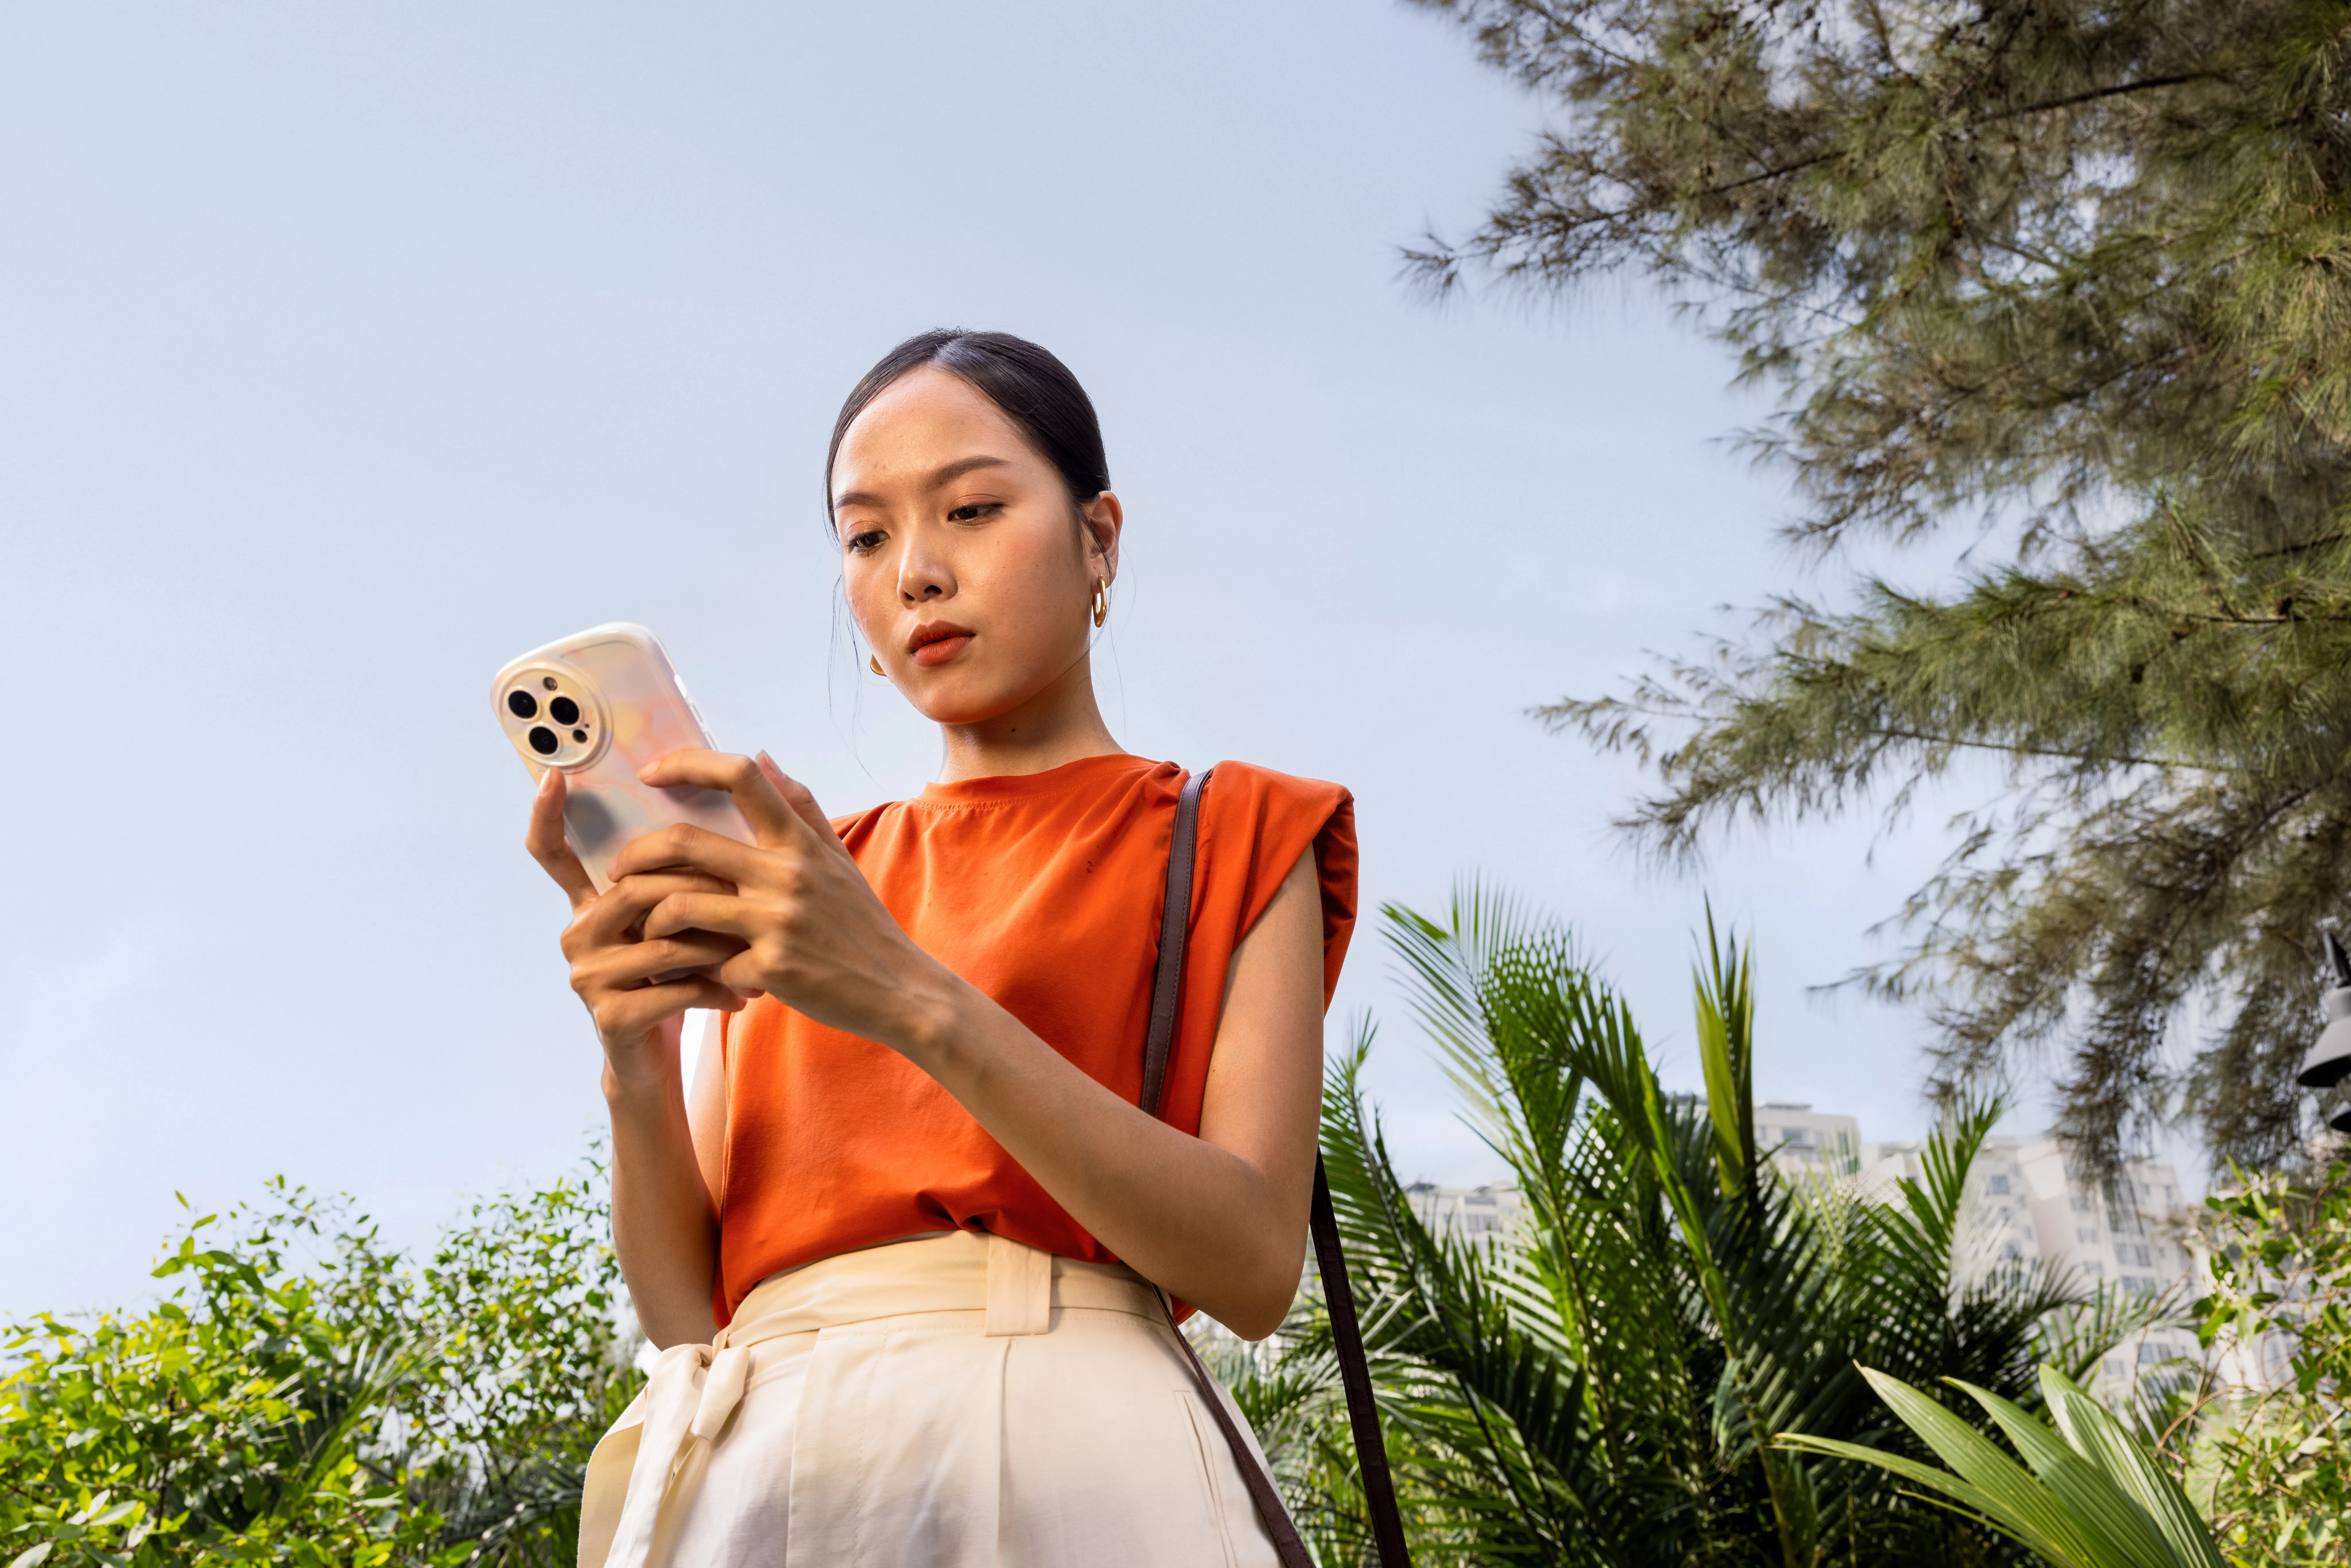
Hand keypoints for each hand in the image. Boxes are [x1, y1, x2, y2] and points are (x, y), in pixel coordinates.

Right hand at [526, 767, 748, 1088]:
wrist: (656, 1059)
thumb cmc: (674, 979)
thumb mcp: (676, 924)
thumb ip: (681, 876)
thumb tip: (704, 803)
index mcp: (590, 905)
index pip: (552, 853)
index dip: (546, 815)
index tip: (554, 774)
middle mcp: (577, 934)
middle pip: (638, 888)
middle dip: (702, 893)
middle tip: (749, 908)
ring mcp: (587, 976)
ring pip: (666, 939)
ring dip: (721, 945)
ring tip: (757, 955)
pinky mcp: (610, 1015)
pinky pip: (674, 988)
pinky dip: (718, 989)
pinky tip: (743, 995)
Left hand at [613, 750, 963, 1051]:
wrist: (899, 991)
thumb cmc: (861, 924)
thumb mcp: (836, 859)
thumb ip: (799, 806)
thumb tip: (763, 757)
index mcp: (799, 842)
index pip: (741, 775)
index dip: (688, 763)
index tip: (652, 771)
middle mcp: (787, 874)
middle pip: (685, 843)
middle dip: (636, 855)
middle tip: (619, 869)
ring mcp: (778, 923)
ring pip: (680, 906)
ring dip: (651, 917)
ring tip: (645, 926)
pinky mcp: (772, 969)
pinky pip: (710, 963)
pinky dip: (697, 969)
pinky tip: (695, 977)